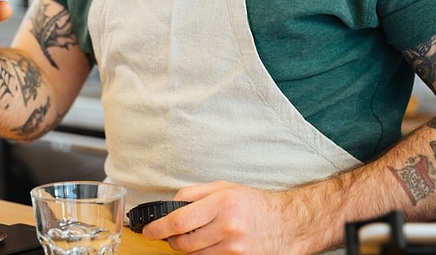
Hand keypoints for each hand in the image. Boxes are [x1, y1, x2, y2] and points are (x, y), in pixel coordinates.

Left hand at [142, 182, 309, 254]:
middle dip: (171, 240)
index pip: (180, 220)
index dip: (158, 228)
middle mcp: (228, 227)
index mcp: (222, 203)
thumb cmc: (253, 204)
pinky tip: (210, 244)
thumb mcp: (224, 188)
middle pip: (183, 243)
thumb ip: (193, 194)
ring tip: (196, 236)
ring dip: (187, 248)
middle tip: (170, 234)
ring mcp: (235, 248)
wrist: (286, 224)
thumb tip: (168, 205)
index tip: (148, 231)